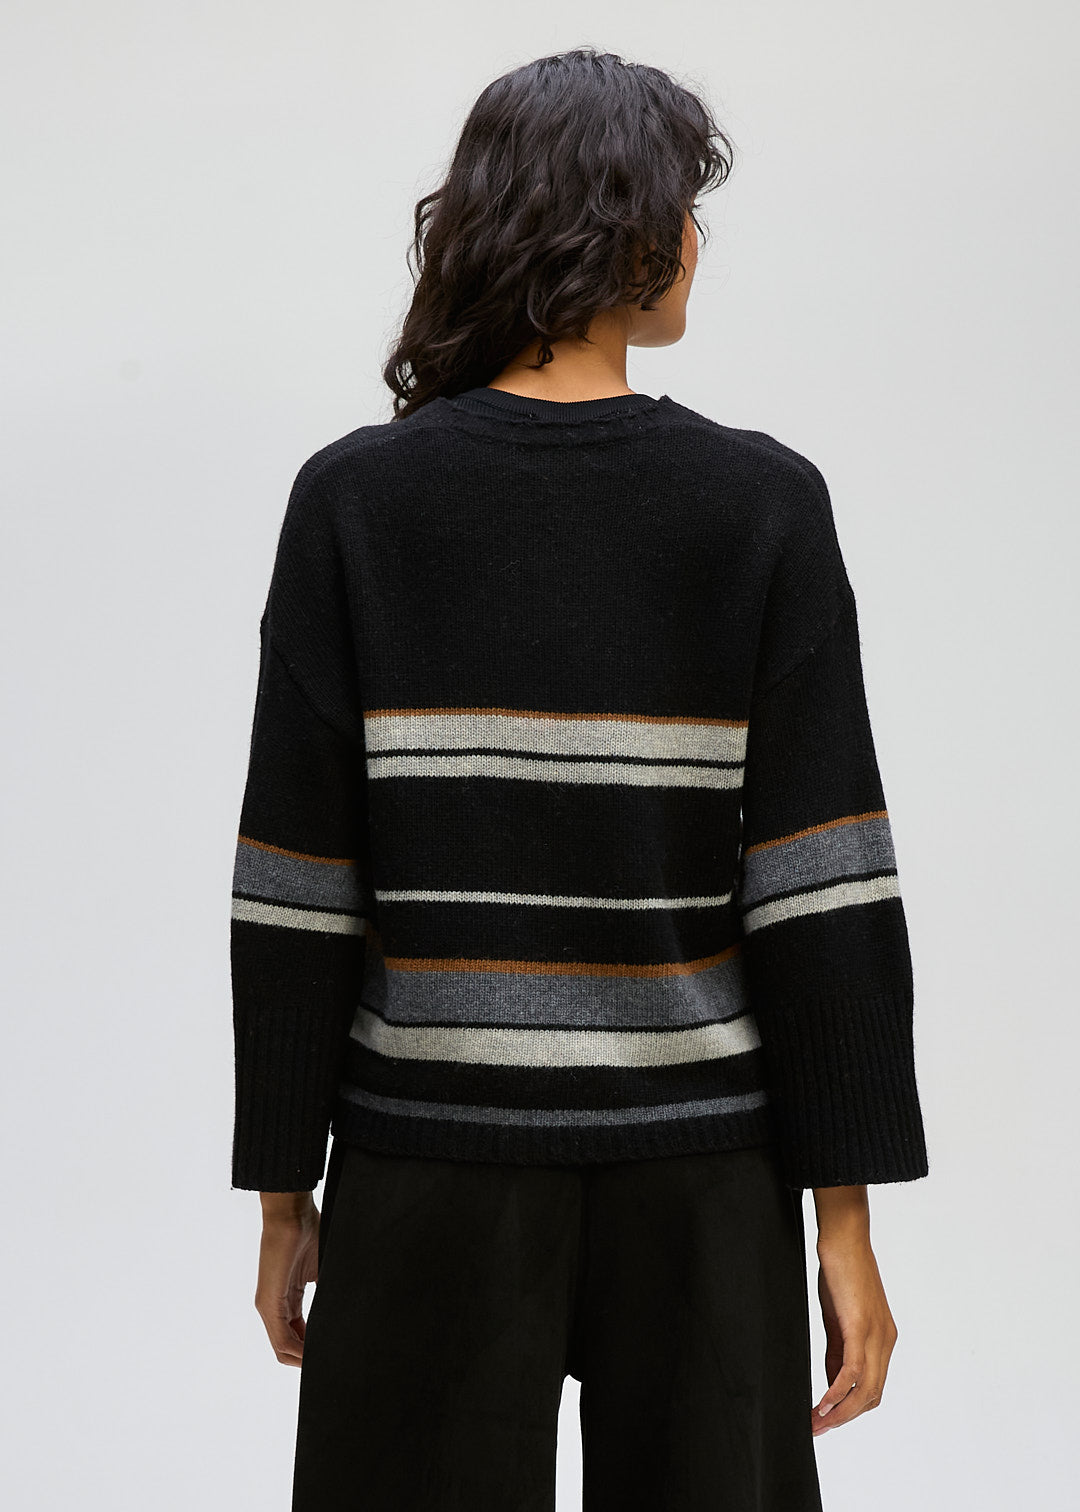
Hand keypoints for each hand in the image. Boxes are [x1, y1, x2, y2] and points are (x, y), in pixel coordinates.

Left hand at [254, 1192, 319, 1366]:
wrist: (291, 1212)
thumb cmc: (307, 1232)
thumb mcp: (322, 1269)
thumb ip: (328, 1292)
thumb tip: (348, 1309)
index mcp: (287, 1300)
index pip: (298, 1336)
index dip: (314, 1349)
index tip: (333, 1351)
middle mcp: (274, 1308)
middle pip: (288, 1349)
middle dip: (309, 1359)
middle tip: (333, 1361)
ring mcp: (269, 1307)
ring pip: (283, 1349)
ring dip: (305, 1359)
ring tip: (328, 1361)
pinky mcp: (269, 1304)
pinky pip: (282, 1340)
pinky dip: (299, 1351)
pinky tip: (315, 1354)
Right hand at [811, 1234, 897, 1435]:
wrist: (844, 1235)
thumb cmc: (840, 1269)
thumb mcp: (838, 1317)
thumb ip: (838, 1350)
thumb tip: (833, 1383)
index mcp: (882, 1338)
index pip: (873, 1388)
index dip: (851, 1409)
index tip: (826, 1420)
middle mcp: (885, 1340)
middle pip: (872, 1396)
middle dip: (844, 1418)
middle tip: (816, 1429)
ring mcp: (876, 1334)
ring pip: (866, 1390)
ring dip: (840, 1412)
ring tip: (815, 1423)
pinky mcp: (860, 1326)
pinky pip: (852, 1371)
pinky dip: (836, 1392)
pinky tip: (821, 1403)